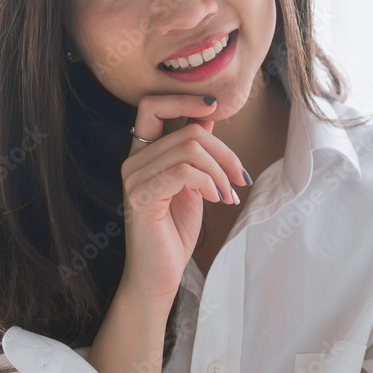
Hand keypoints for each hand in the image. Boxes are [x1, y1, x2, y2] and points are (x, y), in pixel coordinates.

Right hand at [117, 95, 247, 306]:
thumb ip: (196, 151)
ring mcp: (133, 178)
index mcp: (142, 153)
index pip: (152, 105)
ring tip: (228, 195)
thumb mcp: (193, 183)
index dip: (183, 99)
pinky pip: (184, 172)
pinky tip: (216, 199)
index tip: (214, 107)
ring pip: (190, 149)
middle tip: (239, 178)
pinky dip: (208, 182)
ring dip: (220, 172)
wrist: (160, 274)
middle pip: (188, 132)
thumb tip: (208, 117)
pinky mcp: (141, 197)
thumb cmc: (175, 230)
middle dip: (224, 152)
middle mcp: (132, 161)